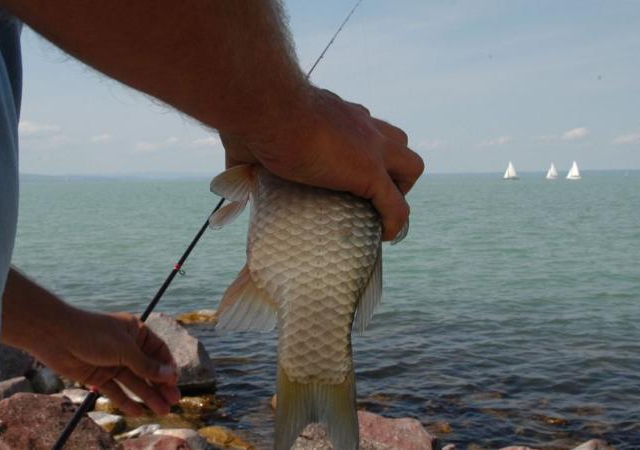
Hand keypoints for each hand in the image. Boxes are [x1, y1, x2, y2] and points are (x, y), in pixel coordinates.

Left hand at [31, 310, 180, 415]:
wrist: (55, 337)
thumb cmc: (93, 334)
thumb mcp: (125, 349)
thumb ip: (147, 365)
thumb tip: (171, 375)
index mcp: (135, 332)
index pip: (158, 351)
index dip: (167, 367)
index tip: (175, 383)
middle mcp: (125, 347)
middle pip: (147, 369)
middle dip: (160, 386)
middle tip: (174, 402)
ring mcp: (112, 362)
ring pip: (134, 382)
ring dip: (147, 396)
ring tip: (162, 411)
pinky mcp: (98, 376)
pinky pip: (115, 390)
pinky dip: (126, 401)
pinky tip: (138, 412)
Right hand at [221, 87, 423, 240]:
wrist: (264, 106)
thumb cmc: (251, 117)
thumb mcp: (249, 141)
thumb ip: (245, 162)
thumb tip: (228, 185)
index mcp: (336, 114)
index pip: (363, 129)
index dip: (361, 152)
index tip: (345, 175)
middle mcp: (361, 124)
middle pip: (398, 142)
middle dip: (393, 169)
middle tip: (370, 194)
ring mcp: (371, 147)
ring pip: (411, 166)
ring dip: (400, 191)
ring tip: (379, 213)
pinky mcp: (369, 172)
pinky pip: (397, 205)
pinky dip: (395, 222)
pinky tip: (384, 236)